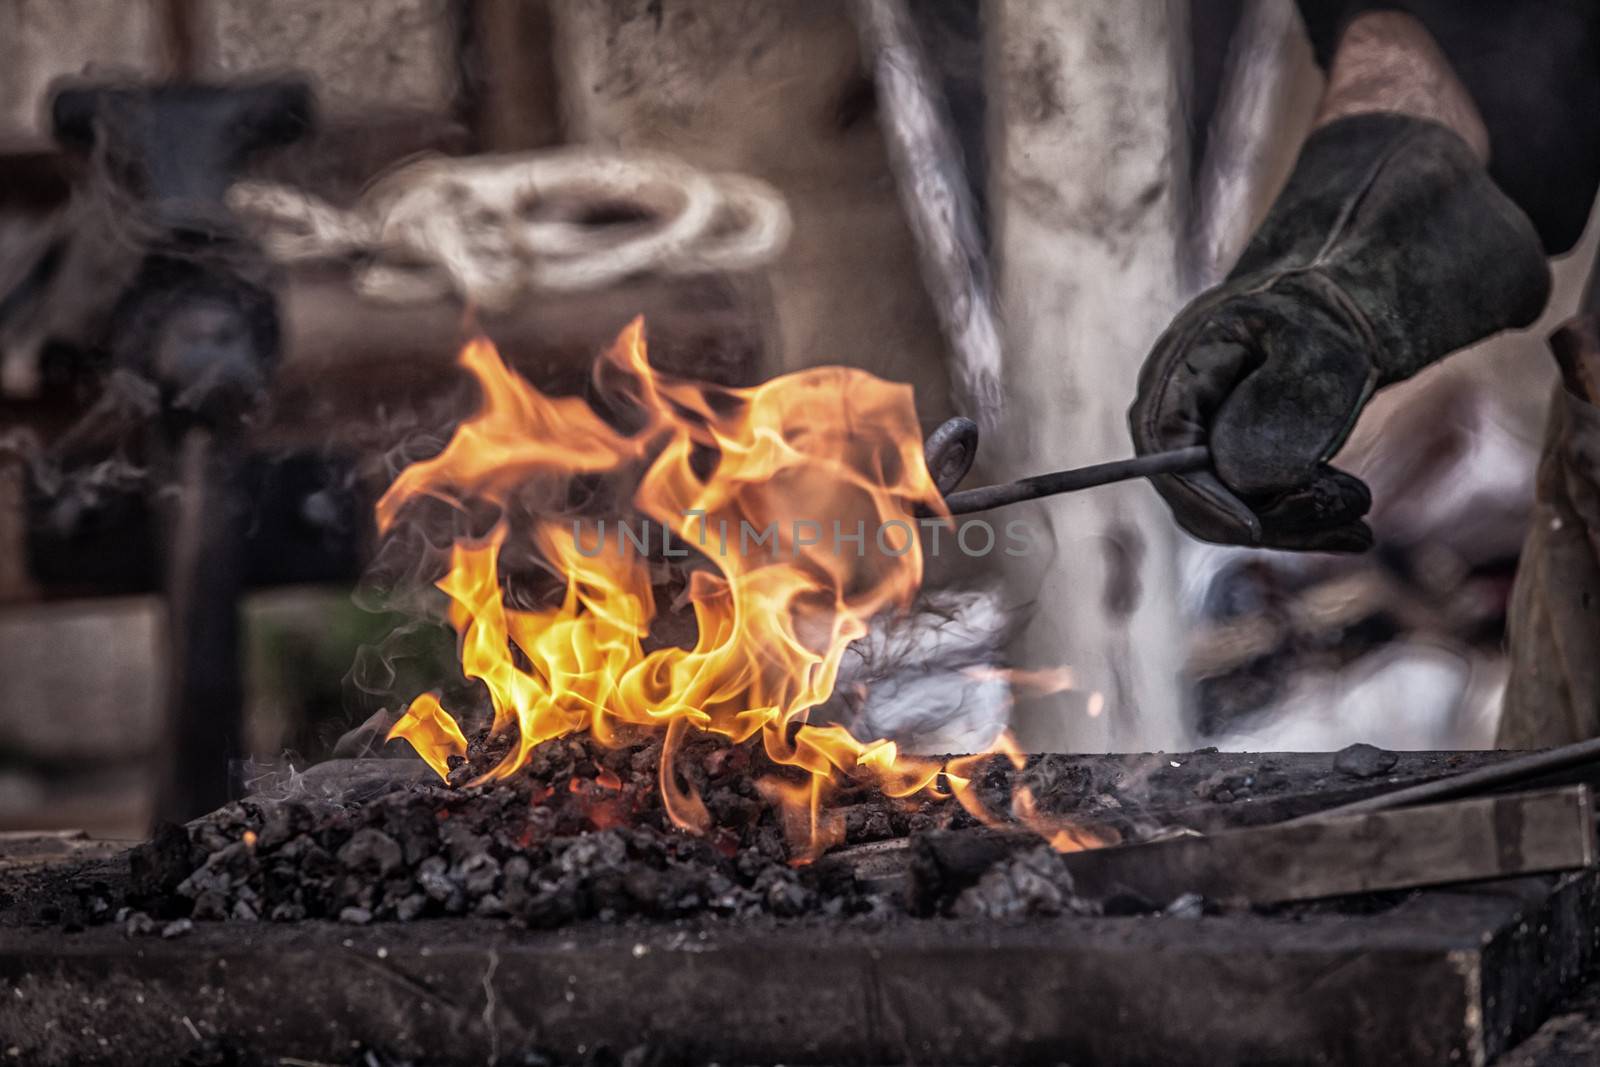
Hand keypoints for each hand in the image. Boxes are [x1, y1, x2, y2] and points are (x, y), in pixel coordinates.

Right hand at [1130, 114, 1549, 551]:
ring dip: (1296, 522)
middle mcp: (1184, 397)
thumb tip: (1246, 481)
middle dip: (1270, 517)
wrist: (1389, 248)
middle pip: (1196, 493)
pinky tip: (1357, 520)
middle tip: (1357, 509)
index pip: (1167, 458)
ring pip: (1230, 506)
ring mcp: (1215, 420)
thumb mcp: (1336, 335)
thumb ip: (1289, 403)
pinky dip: (1305, 514)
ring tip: (1365, 512)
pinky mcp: (1248, 437)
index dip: (1213, 504)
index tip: (1269, 528)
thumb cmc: (1360, 278)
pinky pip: (1257, 497)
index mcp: (1184, 362)